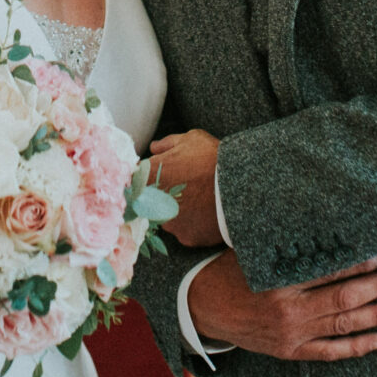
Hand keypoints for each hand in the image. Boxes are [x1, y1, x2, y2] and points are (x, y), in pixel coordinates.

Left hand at [147, 129, 221, 248]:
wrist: (240, 185)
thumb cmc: (212, 158)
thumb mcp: (191, 139)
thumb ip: (167, 144)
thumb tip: (154, 147)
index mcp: (147, 177)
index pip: (135, 180)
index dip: (147, 177)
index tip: (161, 175)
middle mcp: (152, 204)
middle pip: (149, 202)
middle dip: (161, 195)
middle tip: (185, 186)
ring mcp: (169, 223)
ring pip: (166, 218)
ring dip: (176, 211)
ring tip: (198, 199)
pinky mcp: (186, 238)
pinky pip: (185, 231)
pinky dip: (192, 224)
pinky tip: (205, 212)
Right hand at [185, 251, 376, 361]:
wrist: (202, 307)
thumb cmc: (230, 269)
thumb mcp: (255, 250)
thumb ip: (289, 244)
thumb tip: (329, 224)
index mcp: (280, 280)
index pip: (332, 270)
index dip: (361, 262)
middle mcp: (289, 310)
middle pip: (346, 298)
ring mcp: (291, 334)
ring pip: (344, 325)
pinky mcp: (290, 351)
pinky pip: (330, 352)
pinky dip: (356, 347)